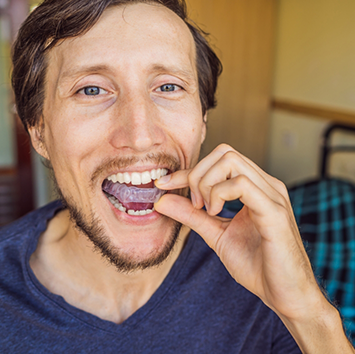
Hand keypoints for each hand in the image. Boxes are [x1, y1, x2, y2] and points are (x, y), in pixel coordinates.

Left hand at [155, 144, 352, 352]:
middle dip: (197, 174)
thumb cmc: (256, 264)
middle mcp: (266, 184)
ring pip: (230, 161)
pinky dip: (219, 194)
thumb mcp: (215, 234)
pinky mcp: (274, 211)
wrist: (285, 295)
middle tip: (195, 205)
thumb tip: (162, 199)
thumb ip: (191, 214)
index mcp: (255, 187)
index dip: (187, 170)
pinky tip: (216, 213)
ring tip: (207, 211)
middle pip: (224, 152)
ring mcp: (272, 195)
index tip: (163, 185)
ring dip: (206, 183)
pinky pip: (241, 184)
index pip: (219, 160)